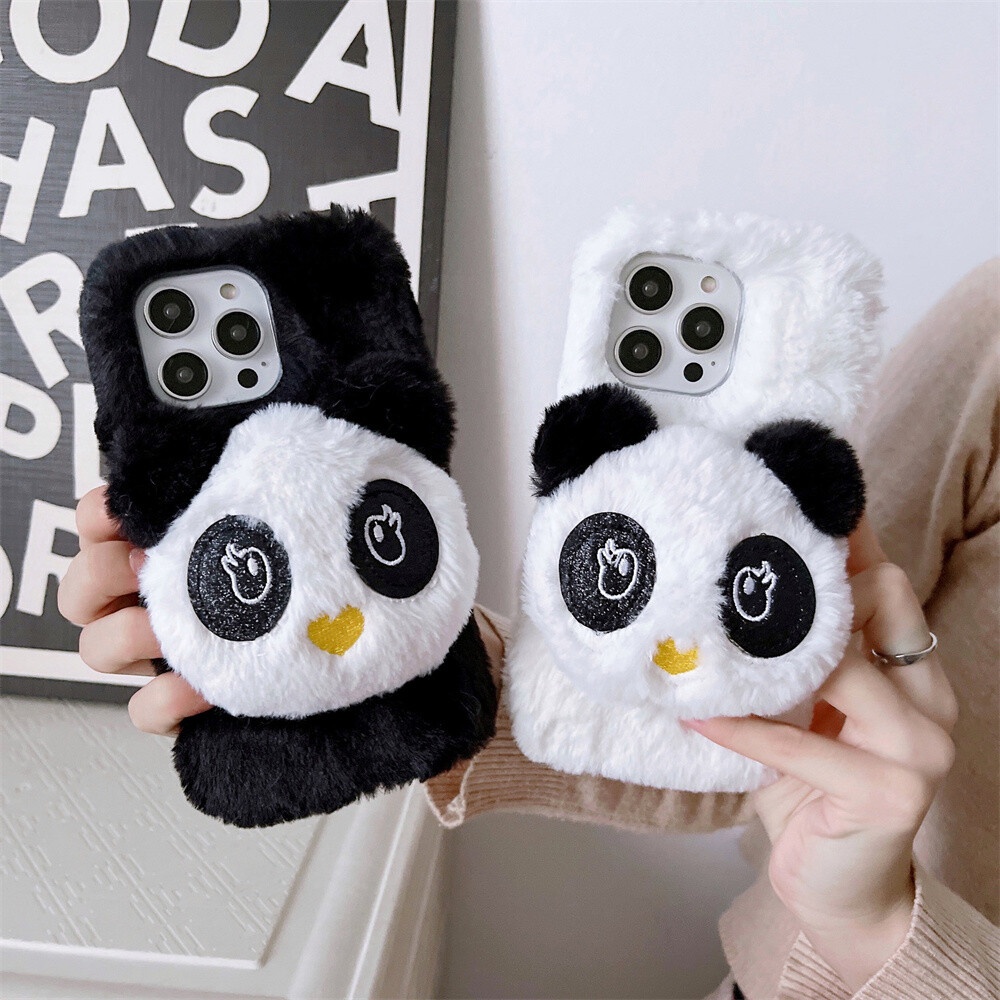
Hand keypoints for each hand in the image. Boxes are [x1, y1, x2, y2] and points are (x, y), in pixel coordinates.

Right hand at [60, 488, 505, 736]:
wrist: (378, 645)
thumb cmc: (342, 567)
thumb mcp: (323, 503)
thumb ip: (303, 461)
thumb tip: (337, 391)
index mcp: (187, 538)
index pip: (108, 520)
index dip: (99, 512)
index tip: (116, 510)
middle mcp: (169, 593)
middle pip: (85, 584)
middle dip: (99, 572)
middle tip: (143, 566)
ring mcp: (175, 649)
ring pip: (100, 646)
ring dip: (126, 633)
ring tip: (169, 626)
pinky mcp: (192, 704)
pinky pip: (148, 711)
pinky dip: (165, 700)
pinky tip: (202, 688)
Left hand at [684, 516, 957, 990]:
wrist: (839, 887)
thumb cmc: (810, 788)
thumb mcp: (807, 709)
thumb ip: (794, 655)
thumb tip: (731, 592)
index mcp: (913, 668)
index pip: (884, 582)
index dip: (842, 539)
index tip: (788, 498)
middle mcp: (930, 697)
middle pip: (877, 599)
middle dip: (805, 585)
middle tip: (728, 571)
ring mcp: (921, 747)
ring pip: (841, 665)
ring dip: (763, 658)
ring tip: (701, 647)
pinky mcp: (891, 794)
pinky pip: (798, 745)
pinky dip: (741, 729)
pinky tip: (695, 718)